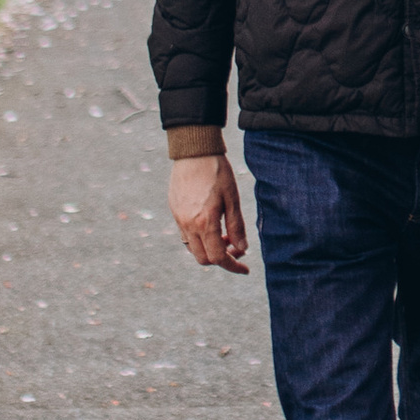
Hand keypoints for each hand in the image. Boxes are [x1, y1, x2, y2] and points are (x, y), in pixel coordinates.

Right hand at [169, 150, 247, 271]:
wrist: (194, 151)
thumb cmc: (217, 172)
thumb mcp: (233, 199)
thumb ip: (237, 227)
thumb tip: (242, 249)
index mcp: (205, 222)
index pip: (218, 257)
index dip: (233, 266)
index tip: (245, 269)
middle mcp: (188, 225)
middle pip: (203, 258)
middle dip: (221, 258)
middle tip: (235, 246)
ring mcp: (179, 218)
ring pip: (192, 248)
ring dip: (209, 249)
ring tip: (223, 234)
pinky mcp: (174, 211)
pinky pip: (185, 235)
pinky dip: (199, 238)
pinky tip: (210, 224)